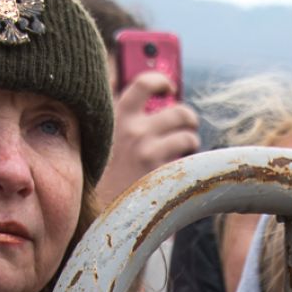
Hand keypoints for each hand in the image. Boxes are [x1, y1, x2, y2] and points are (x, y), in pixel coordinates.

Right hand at [95, 73, 200, 206]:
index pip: (144, 83)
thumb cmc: (104, 173)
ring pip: (188, 135)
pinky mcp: (161, 173)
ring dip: (191, 141)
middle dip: (188, 118)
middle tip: (188, 124)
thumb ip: (124, 118)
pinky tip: (181, 168)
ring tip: (186, 148)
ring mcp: (148, 151)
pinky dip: (190, 162)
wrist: (99, 211)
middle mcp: (133, 130)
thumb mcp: (104, 137)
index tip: (169, 87)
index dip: (162, 80)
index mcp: (116, 116)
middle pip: (178, 111)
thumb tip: (154, 100)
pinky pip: (188, 159)